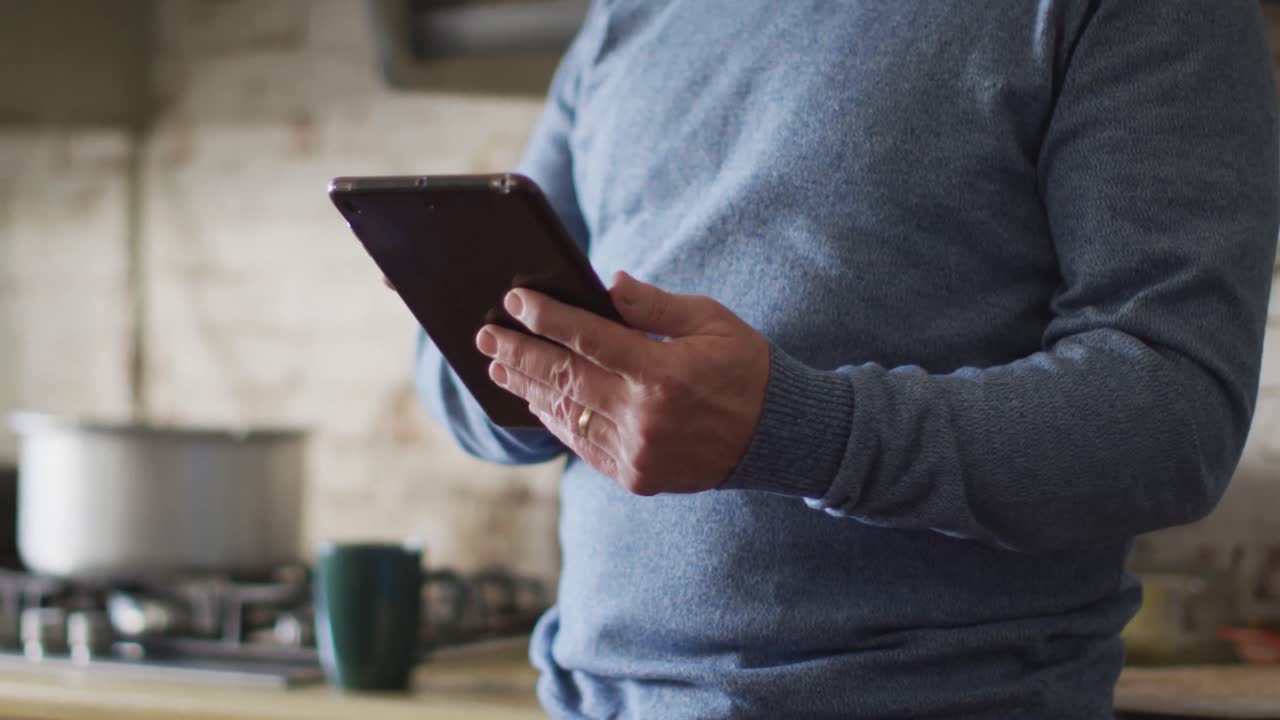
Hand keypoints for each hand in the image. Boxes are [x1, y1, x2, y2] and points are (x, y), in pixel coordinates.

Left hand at [475, 272, 769, 494]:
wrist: (776, 436)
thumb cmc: (745, 367)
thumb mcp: (711, 322)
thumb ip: (655, 306)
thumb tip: (606, 286)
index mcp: (663, 373)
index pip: (588, 338)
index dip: (546, 317)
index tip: (515, 301)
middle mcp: (644, 416)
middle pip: (564, 378)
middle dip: (519, 353)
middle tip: (486, 335)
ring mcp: (637, 451)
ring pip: (566, 415)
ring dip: (528, 389)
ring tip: (498, 368)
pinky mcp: (635, 476)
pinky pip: (582, 445)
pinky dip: (556, 421)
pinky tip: (538, 401)